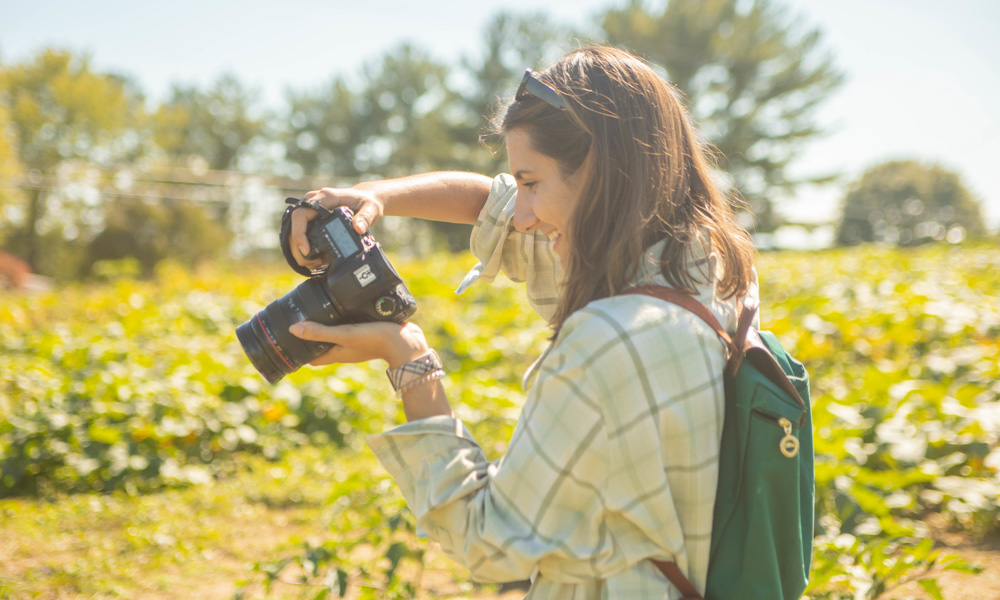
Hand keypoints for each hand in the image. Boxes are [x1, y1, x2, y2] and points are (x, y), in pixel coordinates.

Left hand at [288, 320, 429, 369]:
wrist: (407, 343)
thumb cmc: (376, 341)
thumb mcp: (345, 334)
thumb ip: (320, 332)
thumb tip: (293, 329)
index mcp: (336, 353)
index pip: (312, 358)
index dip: (298, 351)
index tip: (287, 340)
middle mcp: (345, 349)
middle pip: (322, 344)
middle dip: (311, 335)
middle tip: (299, 319)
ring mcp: (357, 341)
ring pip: (335, 335)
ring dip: (326, 325)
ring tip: (317, 310)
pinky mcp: (368, 332)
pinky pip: (350, 326)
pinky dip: (343, 319)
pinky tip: (343, 306)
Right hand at [290, 186, 384, 269]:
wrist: (366, 198)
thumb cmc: (367, 202)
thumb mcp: (371, 209)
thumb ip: (365, 218)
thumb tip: (358, 228)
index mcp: (325, 197)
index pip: (301, 214)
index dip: (299, 233)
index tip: (306, 250)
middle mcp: (314, 201)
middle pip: (295, 224)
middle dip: (297, 246)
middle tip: (311, 263)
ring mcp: (311, 209)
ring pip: (296, 229)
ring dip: (299, 249)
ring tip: (314, 264)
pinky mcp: (313, 217)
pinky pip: (302, 231)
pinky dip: (305, 246)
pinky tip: (314, 259)